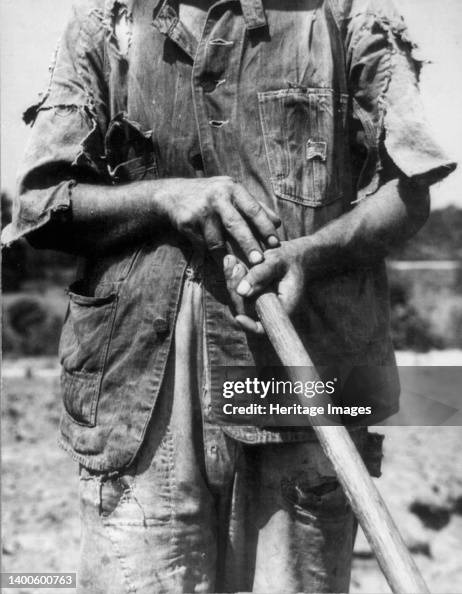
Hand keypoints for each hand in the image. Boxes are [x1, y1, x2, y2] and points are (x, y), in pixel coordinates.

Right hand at [162, 176, 279, 262]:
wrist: (173, 194)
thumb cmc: (211, 196)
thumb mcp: (232, 193)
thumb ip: (255, 207)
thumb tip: (278, 223)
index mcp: (233, 189)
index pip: (253, 209)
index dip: (265, 227)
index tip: (275, 243)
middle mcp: (218, 197)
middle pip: (236, 224)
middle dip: (248, 244)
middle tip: (259, 261)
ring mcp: (201, 210)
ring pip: (217, 240)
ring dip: (229, 257)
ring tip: (239, 269)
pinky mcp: (187, 223)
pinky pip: (203, 245)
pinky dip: (212, 256)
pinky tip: (220, 264)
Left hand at [223, 241, 304, 333]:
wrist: (294, 256)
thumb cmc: (289, 259)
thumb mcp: (277, 262)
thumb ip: (261, 275)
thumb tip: (241, 292)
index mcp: (283, 308)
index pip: (264, 327)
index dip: (250, 326)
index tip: (239, 318)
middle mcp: (269, 309)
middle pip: (244, 310)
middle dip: (235, 289)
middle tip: (236, 267)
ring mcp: (259, 302)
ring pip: (237, 299)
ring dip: (231, 280)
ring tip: (231, 260)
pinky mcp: (251, 294)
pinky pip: (236, 289)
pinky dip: (232, 275)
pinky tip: (230, 260)